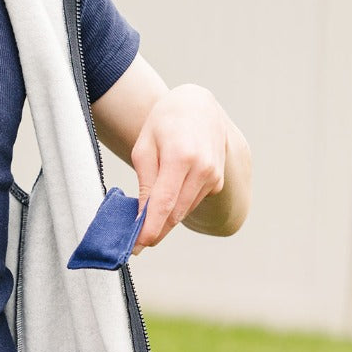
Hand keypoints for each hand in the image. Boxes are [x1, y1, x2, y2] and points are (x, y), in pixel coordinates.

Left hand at [130, 83, 228, 252]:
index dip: (151, 227)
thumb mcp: (144, 147)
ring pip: (184, 210)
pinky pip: (191, 202)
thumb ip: (145, 182)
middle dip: (155, 229)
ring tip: (144, 222)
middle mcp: (203, 169)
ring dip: (165, 219)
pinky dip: (177, 207)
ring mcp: (214, 176)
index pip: (164, 202)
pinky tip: (165, 200)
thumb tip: (142, 216)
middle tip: (134, 243)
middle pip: (175, 212)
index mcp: (182, 157)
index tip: (138, 245)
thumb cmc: (164, 124)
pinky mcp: (217, 182)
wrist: (198, 106)